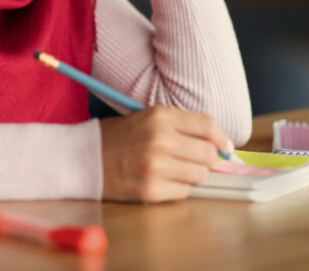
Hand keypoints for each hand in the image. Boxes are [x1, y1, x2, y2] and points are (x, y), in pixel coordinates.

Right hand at [98, 105, 233, 202]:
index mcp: (160, 116)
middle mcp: (160, 139)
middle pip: (207, 153)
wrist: (84, 158)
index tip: (225, 147)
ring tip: (175, 169)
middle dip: (207, 159)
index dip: (221, 138)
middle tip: (196, 160)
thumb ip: (181, 126)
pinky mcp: (150, 189)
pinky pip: (183, 191)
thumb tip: (218, 145)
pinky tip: (163, 180)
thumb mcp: (149, 118)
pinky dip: (179, 188)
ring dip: (193, 174)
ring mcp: (155, 166)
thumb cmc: (119, 137)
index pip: (207, 125)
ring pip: (199, 174)